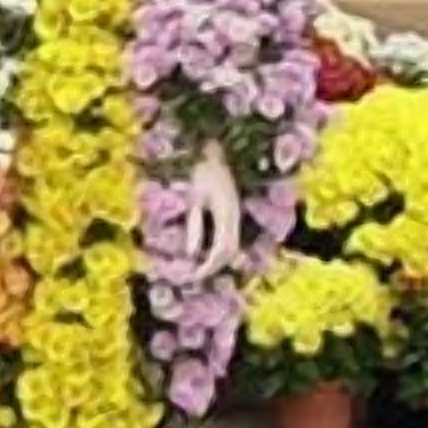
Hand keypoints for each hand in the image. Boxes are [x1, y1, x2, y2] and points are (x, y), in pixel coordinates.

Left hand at [182, 140, 242, 281]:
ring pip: (232, 246)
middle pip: (229, 252)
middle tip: (195, 276)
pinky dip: (219, 249)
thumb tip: (192, 254)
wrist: (217, 152)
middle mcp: (235, 217)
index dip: (209, 266)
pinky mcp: (232, 212)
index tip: (195, 275)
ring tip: (201, 268)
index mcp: (226, 215)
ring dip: (218, 259)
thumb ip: (195, 227)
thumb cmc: (202, 171)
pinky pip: (229, 237)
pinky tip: (207, 252)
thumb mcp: (194, 199)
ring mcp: (236, 214)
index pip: (221, 250)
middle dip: (214, 266)